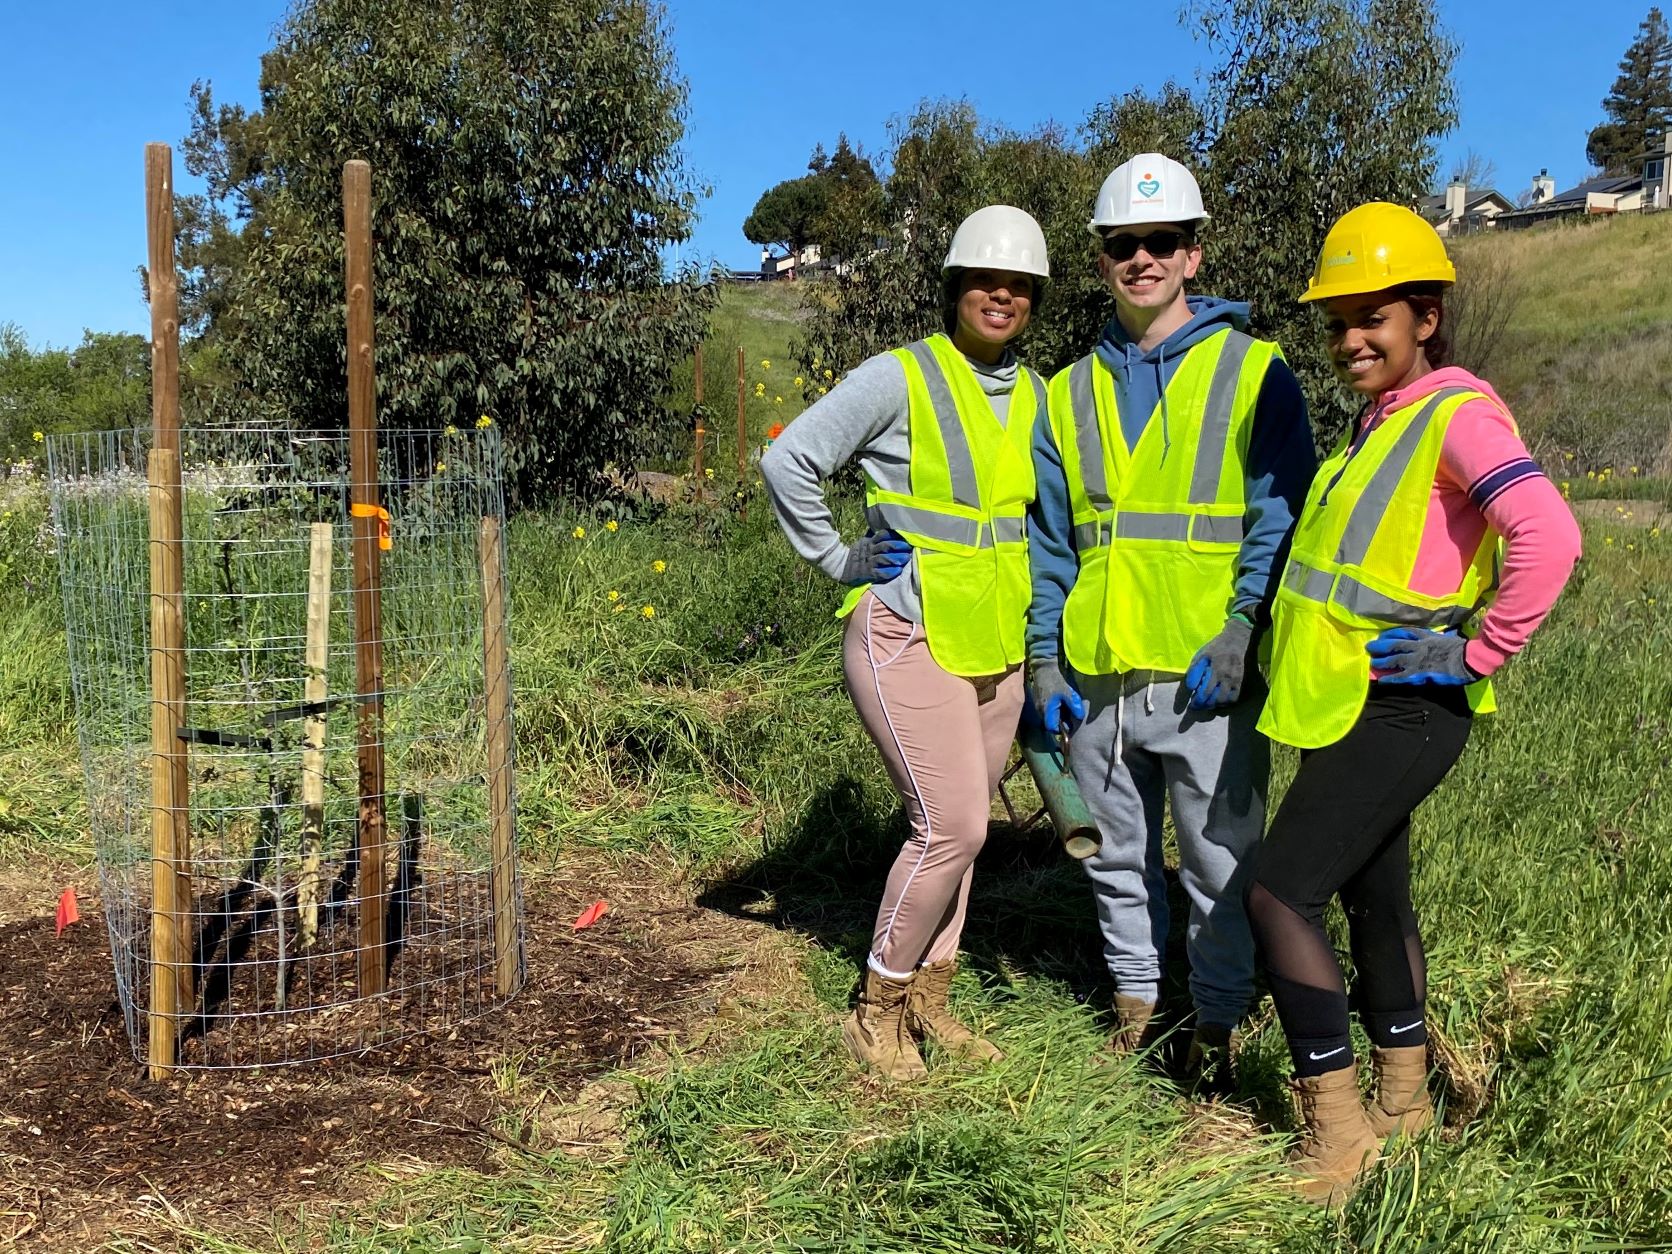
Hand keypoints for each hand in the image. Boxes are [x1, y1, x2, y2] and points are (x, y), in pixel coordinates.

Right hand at [839, 529, 912, 585]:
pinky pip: (880, 573)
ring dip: (896, 558)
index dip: (894, 535)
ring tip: (906, 558)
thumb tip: (882, 521)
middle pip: (885, 546)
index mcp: (870, 542)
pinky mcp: (869, 574)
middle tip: (909, 547)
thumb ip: (874, 535)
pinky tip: (898, 570)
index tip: (905, 535)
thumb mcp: (864, 541)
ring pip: (884, 559)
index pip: (882, 535)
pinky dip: (890, 572)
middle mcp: (870, 551)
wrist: (841, 567)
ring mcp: (869, 562)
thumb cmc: (857, 553)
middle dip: (898, 546)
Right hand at [1029, 658, 1085, 734]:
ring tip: (1064, 707)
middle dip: (1059, 722)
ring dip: (1056, 716)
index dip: (1061, 730)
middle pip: (1049, 724)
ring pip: (1047, 718)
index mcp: (1047, 710)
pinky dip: (1052, 710)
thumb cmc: (1056, 681)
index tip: (1068, 725)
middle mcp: (1040, 710)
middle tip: (1068, 715)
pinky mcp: (1037, 702)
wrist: (1044, 669)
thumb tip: (1080, 717)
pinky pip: (1045, 711)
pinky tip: (1058, 702)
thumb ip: (1074, 706)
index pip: (1052, 728)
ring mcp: (1037, 706)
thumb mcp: (1068, 693)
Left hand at [1185, 616, 1255, 708]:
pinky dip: (1224, 704)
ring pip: (1221, 701)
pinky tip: (1218, 702)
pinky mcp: (1240, 682)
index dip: (1193, 699)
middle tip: (1195, 706)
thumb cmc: (1216, 647)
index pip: (1200, 689)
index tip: (1189, 703)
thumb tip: (1190, 687)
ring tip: (1206, 705)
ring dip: (1211, 706)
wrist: (1236, 640)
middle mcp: (1223, 676)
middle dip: (1200, 705)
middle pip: (1209, 698)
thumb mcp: (1202, 655)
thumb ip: (1195, 670)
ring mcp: (1233, 680)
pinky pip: (1233, 699)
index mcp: (1212, 668)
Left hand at [1365, 628, 1480, 685]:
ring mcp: (1417, 660)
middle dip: (1381, 645)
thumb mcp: (1449, 637)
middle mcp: (1418, 646)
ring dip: (1382, 661)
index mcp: (1426, 636)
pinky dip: (1390, 678)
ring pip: (1394, 659)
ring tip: (1372, 662)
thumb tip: (1443, 635)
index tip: (1384, 635)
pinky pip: (1400, 676)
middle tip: (1369, 646)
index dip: (1392, 633)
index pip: (1405, 632)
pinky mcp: (1418, 673)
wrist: (1468, 659)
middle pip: (1395, 644)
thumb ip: (1440, 636)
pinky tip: (1381, 680)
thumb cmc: (1463, 648)